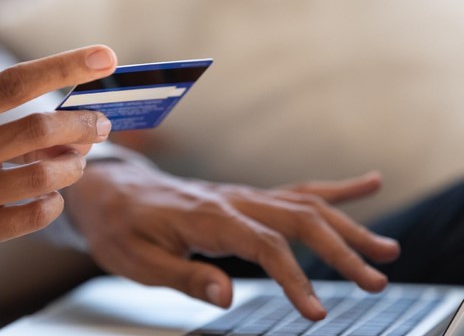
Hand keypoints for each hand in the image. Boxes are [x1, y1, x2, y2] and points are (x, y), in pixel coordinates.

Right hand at [0, 45, 116, 278]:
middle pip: (39, 130)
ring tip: (76, 164)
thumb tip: (65, 126)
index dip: (64, 67)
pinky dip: (53, 203)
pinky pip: (34, 215)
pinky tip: (49, 197)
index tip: (103, 58)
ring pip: (44, 175)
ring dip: (73, 167)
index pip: (13, 82)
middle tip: (100, 125)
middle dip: (83, 125)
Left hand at [64, 162, 399, 320]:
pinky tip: (367, 186)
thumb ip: (185, 276)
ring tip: (387, 250)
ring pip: (306, 204)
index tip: (318, 312)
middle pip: (299, 220)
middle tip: (377, 279)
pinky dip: (334, 190)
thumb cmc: (120, 227)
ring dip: (349, 225)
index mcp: (208, 217)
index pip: (264, 247)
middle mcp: (233, 200)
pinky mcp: (244, 198)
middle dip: (342, 250)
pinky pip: (296, 191)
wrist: (111, 190)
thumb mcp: (139, 261)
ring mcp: (242, 195)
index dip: (295, 280)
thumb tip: (228, 296)